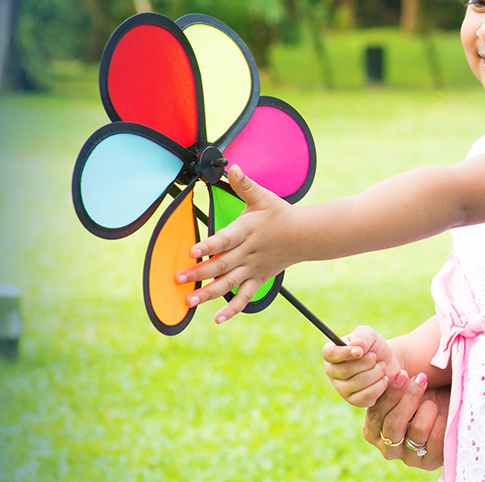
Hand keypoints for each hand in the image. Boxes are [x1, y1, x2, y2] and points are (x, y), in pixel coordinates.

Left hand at [175, 163, 300, 323]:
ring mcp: (253, 268)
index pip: (225, 239)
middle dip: (198, 273)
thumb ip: (245, 184)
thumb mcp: (263, 197)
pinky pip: (245, 297)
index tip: (192, 251)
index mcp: (247, 231)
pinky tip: (218, 319)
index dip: (209, 246)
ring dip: (209, 294)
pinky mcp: (258, 280)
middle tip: (178, 278)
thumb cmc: (280, 215)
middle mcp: (248, 252)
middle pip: (221, 265)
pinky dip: (233, 309)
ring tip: (190, 301)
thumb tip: (232, 167)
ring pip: (229, 284)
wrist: (306, 236)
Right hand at [322, 326, 401, 407]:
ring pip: (357, 383)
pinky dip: (380, 386)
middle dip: (366, 363)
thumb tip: (357, 346)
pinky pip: (366, 396)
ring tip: (382, 367)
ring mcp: (341, 388)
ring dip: (376, 372)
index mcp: (332, 353)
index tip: (360, 351)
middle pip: (345, 370)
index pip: (330, 354)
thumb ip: (362, 336)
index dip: (345, 353)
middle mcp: (332, 372)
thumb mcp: (369, 335)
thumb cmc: (374, 347)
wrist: (388, 364)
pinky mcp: (354, 400)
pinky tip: (383, 379)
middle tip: (376, 357)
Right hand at [365, 370, 445, 469]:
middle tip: (421, 378)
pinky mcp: (430, 462)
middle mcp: (388, 449)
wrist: (445, 407)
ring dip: (428, 408)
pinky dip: (441, 421)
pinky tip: (442, 414)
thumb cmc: (420, 396)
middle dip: (409, 397)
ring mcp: (409, 458)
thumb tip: (394, 374)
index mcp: (373, 432)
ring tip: (433, 400)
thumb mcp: (403, 391)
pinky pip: (436, 438)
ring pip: (417, 430)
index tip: (403, 373)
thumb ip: (393, 386)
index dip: (389, 394)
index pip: (375, 415)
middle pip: (393, 423)